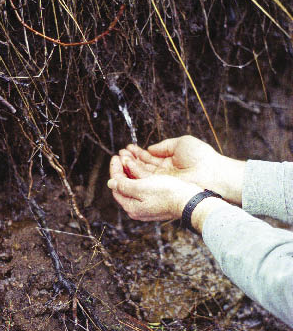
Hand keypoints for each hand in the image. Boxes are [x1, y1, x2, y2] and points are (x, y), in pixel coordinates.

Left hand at [108, 155, 201, 220]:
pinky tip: (142, 165)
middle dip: (122, 168)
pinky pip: (144, 185)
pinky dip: (140, 174)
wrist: (190, 202)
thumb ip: (125, 185)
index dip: (115, 170)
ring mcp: (147, 204)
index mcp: (132, 206)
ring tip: (129, 156)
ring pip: (134, 184)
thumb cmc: (167, 194)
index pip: (117, 186)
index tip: (116, 157)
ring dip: (131, 169)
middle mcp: (138, 208)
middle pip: (125, 185)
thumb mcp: (142, 188)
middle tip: (121, 154)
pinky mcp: (157, 200)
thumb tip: (111, 183)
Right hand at [119, 135, 244, 203]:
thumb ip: (163, 146)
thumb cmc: (201, 157)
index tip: (127, 148)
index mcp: (170, 162)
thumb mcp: (180, 144)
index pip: (150, 159)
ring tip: (119, 157)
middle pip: (143, 167)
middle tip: (119, 154)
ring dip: (129, 166)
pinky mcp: (162, 187)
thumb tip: (149, 148)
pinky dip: (134, 172)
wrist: (211, 173)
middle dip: (130, 160)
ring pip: (141, 174)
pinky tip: (126, 164)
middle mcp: (165, 173)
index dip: (138, 154)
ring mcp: (163, 181)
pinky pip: (144, 180)